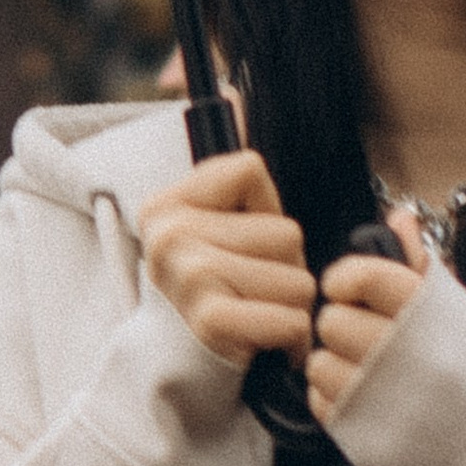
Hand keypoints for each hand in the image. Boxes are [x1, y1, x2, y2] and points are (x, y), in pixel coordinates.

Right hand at [138, 151, 314, 371]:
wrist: (173, 372)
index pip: (248, 168)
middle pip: (286, 232)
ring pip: (298, 277)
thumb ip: (229, 181)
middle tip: (253, 292)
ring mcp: (191, 277)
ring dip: (291, 306)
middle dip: (286, 267)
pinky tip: (266, 343)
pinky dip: (291, 338)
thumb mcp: (206, 231)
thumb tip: (238, 93)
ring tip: (259, 316)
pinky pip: (292, 318)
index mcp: (167, 205)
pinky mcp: (212, 321)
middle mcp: (172, 235)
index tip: (243, 242)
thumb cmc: (207, 295)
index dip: (265, 208)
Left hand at [307, 211, 427, 429]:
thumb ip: (422, 267)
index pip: (362, 277)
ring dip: (337, 362)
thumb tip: (399, 217)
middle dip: (345, 323)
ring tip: (368, 368)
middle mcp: (401, 357)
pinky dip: (335, 397)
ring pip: (320, 364)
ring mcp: (382, 402)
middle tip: (368, 333)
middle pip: (333, 321)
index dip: (346, 277)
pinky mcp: (366, 440)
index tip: (349, 286)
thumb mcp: (464, 312)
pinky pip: (321, 403)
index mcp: (427, 316)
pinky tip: (365, 396)